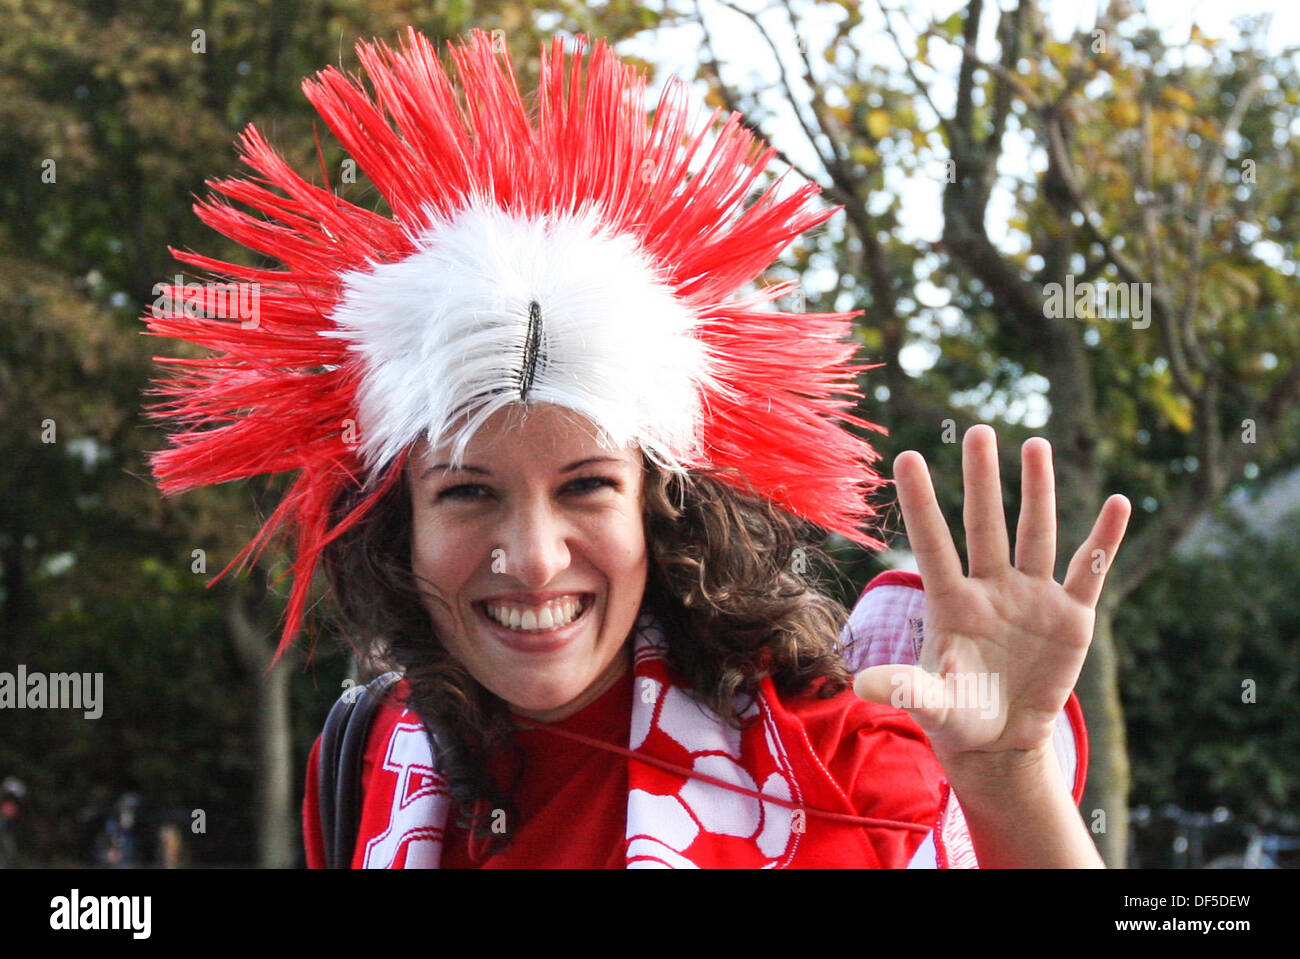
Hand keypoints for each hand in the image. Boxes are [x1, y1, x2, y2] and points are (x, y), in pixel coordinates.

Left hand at [854, 425, 1130, 764]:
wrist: (1001, 739)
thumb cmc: (956, 715)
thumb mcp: (930, 704)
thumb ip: (903, 688)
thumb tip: (860, 684)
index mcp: (951, 602)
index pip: (932, 544)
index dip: (921, 503)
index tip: (907, 456)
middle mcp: (991, 588)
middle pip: (986, 525)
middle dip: (983, 480)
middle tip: (981, 430)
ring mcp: (1032, 597)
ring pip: (1036, 533)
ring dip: (1038, 491)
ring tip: (1036, 444)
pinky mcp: (1071, 617)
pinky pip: (1088, 571)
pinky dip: (1104, 540)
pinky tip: (1118, 504)